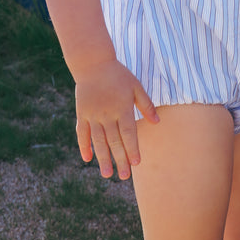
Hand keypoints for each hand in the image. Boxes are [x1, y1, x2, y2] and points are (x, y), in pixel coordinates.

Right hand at [74, 60, 158, 178]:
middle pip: (114, 141)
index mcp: (122, 109)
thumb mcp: (136, 86)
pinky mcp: (81, 114)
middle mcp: (107, 115)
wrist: (93, 63)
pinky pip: (82, 133)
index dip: (132, 149)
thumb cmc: (118, 74)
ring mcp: (92, 115)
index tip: (136, 163)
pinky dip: (84, 146)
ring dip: (102, 158)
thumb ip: (146, 104)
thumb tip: (158, 122)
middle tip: (124, 176)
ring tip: (107, 174)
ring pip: (98, 141)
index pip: (128, 133)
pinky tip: (87, 159)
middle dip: (119, 160)